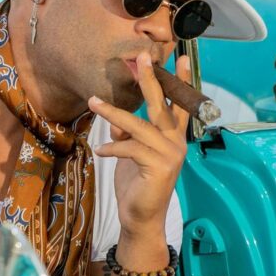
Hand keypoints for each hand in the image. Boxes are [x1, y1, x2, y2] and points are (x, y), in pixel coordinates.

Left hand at [89, 52, 190, 240]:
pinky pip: (130, 148)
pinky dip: (113, 147)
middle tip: (143, 57)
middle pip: (162, 105)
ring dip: (113, 113)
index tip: (182, 58)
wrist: (140, 218)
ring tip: (93, 102)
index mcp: (173, 137)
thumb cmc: (137, 185)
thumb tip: (117, 121)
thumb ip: (128, 134)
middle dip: (151, 80)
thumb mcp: (130, 154)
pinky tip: (100, 151)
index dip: (181, 82)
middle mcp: (176, 142)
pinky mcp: (159, 167)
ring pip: (138, 125)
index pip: (179, 105)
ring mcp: (170, 154)